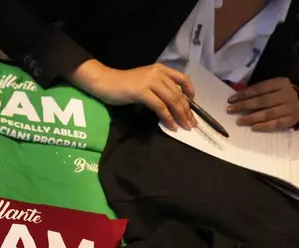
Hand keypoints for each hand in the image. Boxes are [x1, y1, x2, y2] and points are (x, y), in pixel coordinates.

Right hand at [67, 60, 196, 129]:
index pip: (182, 78)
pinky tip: (171, 126)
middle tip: (192, 123)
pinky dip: (167, 117)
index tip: (193, 104)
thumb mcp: (144, 82)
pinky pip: (160, 107)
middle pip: (178, 93)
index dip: (190, 91)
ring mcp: (150, 82)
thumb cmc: (122, 84)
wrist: (105, 82)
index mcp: (160, 69)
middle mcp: (158, 73)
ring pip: (172, 100)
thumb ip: (157, 88)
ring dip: (180, 115)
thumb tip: (170, 103)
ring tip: (185, 126)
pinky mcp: (142, 92)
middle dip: (187, 110)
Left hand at [227, 77, 298, 130]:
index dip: (244, 94)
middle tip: (230, 110)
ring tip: (239, 121)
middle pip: (262, 101)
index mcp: (281, 83)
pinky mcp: (293, 119)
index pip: (259, 88)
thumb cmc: (280, 93)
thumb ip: (257, 91)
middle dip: (244, 106)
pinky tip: (253, 128)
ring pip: (268, 113)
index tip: (230, 100)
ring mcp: (291, 107)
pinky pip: (277, 124)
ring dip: (252, 118)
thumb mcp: (272, 87)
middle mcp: (287, 94)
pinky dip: (264, 126)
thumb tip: (236, 98)